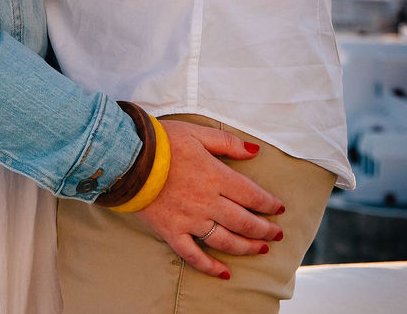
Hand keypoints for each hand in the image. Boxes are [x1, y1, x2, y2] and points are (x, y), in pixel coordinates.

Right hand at [138, 121, 285, 278]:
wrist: (127, 156)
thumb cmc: (162, 142)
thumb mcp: (197, 133)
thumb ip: (228, 143)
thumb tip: (255, 151)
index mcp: (215, 176)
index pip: (251, 195)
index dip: (269, 203)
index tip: (279, 208)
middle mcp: (207, 202)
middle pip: (244, 221)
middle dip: (264, 229)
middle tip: (277, 234)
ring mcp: (189, 220)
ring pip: (225, 240)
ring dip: (247, 247)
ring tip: (260, 249)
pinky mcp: (171, 232)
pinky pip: (193, 255)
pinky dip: (210, 267)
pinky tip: (224, 273)